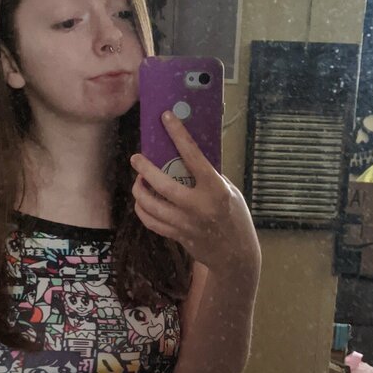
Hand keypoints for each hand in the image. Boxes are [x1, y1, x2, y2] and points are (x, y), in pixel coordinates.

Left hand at [130, 112, 260, 274]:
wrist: (235, 254)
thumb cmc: (235, 217)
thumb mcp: (230, 192)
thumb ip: (210, 177)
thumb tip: (186, 156)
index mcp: (215, 189)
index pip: (193, 156)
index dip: (178, 134)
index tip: (166, 118)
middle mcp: (199, 206)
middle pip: (163, 184)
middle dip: (145, 169)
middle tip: (136, 158)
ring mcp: (186, 224)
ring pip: (151, 205)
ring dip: (139, 190)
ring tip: (138, 181)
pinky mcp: (177, 236)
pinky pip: (151, 222)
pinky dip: (142, 210)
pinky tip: (141, 202)